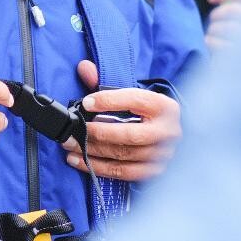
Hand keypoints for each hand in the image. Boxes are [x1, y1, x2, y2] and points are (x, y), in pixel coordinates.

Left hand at [62, 60, 180, 181]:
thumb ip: (107, 84)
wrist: (170, 134)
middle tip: (72, 130)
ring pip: (123, 155)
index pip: (135, 100)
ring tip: (70, 145)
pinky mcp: (154, 172)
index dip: (109, 101)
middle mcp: (167, 132)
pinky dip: (98, 168)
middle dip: (96, 133)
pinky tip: (79, 161)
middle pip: (129, 135)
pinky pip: (123, 173)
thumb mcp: (134, 95)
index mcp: (164, 106)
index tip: (86, 102)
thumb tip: (83, 68)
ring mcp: (162, 155)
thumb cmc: (147, 113)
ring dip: (92, 152)